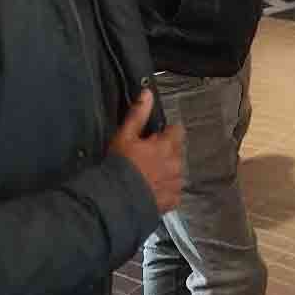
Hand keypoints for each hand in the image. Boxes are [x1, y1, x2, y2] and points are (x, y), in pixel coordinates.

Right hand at [109, 89, 182, 214]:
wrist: (117, 201)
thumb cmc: (120, 166)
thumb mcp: (125, 136)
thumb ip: (138, 114)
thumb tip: (148, 93)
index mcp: (167, 146)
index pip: (177, 131)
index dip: (165, 133)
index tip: (153, 138)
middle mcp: (177, 164)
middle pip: (177, 151)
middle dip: (166, 152)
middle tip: (146, 158)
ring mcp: (176, 184)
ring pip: (176, 171)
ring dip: (167, 170)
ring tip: (147, 175)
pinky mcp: (173, 201)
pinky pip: (173, 191)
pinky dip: (165, 189)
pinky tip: (151, 190)